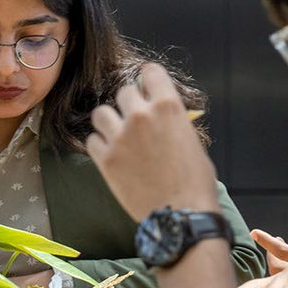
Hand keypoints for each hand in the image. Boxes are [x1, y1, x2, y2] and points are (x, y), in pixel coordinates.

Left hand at [86, 64, 218, 219]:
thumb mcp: (191, 141)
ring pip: (101, 113)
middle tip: (134, 121)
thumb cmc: (195, 182)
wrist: (182, 214)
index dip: (148, 82)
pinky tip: (110, 155)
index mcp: (168, 106)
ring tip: (117, 135)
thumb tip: (163, 116)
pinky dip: (99, 146)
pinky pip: (92, 141)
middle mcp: (141, 115)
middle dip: (129, 105)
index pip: (150, 72)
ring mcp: (120, 137)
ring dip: (109, 122)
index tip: (147, 91)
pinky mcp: (106, 159)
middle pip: (124, 92)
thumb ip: (174, 122)